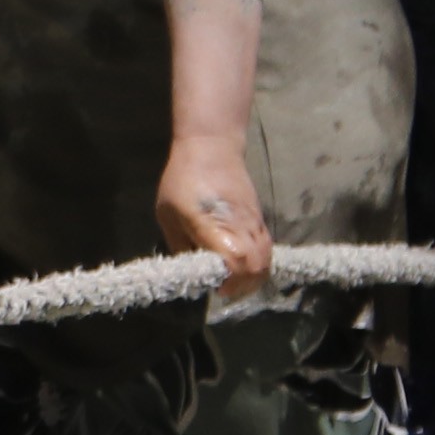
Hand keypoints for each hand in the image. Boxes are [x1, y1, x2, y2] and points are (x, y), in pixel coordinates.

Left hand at [153, 137, 272, 296]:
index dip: (230, 280)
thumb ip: (180, 245)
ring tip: (234, 282)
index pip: (235, 258)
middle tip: (224, 289)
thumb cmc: (182, 180)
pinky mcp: (259, 218)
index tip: (216, 287)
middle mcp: (238, 224)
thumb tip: (191, 272)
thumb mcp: (168, 214)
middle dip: (242, 286)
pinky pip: (267, 249)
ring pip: (266, 259)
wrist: (212, 146)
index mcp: (211, 222)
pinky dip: (259, 265)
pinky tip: (243, 268)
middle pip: (256, 265)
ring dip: (253, 278)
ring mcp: (253, 221)